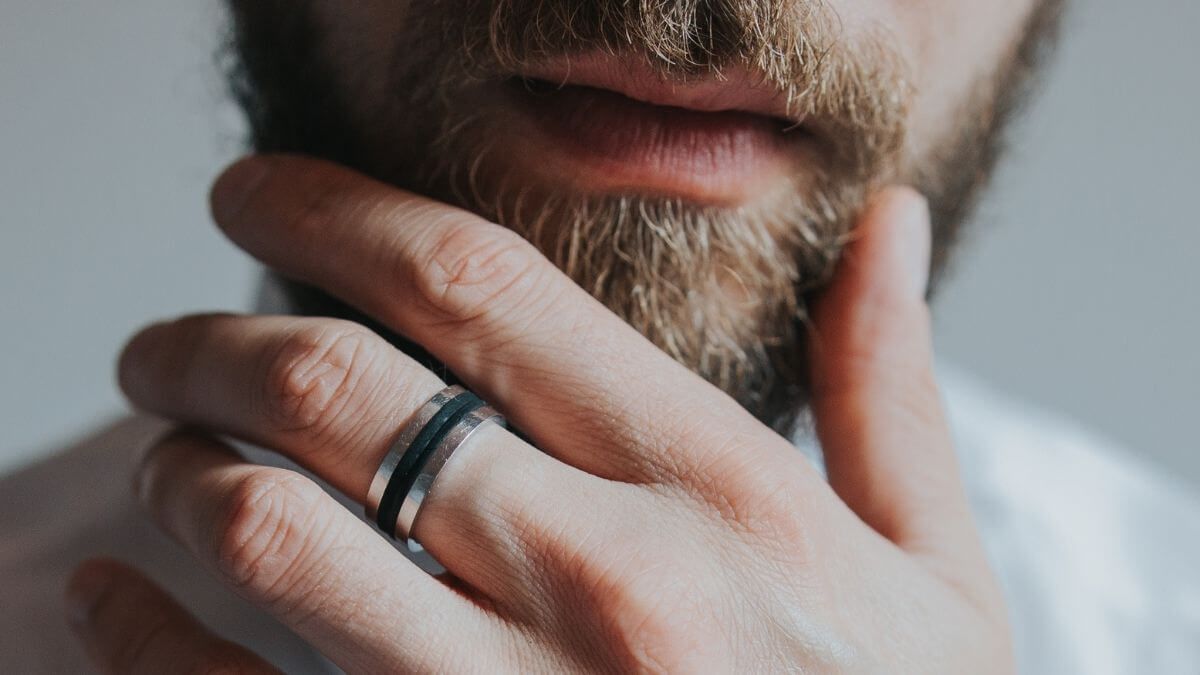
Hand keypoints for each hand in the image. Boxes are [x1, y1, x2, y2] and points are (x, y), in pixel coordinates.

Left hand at [67, 156, 1010, 672]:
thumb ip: (888, 393)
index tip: (259, 192)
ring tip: (165, 454)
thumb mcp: (933, 579)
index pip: (483, 289)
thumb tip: (892, 226)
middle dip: (213, 340)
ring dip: (178, 472)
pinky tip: (117, 599)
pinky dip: (138, 636)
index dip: (338, 211)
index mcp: (720, 497)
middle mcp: (603, 587)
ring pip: (263, 537)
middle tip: (169, 341)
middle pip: (338, 393)